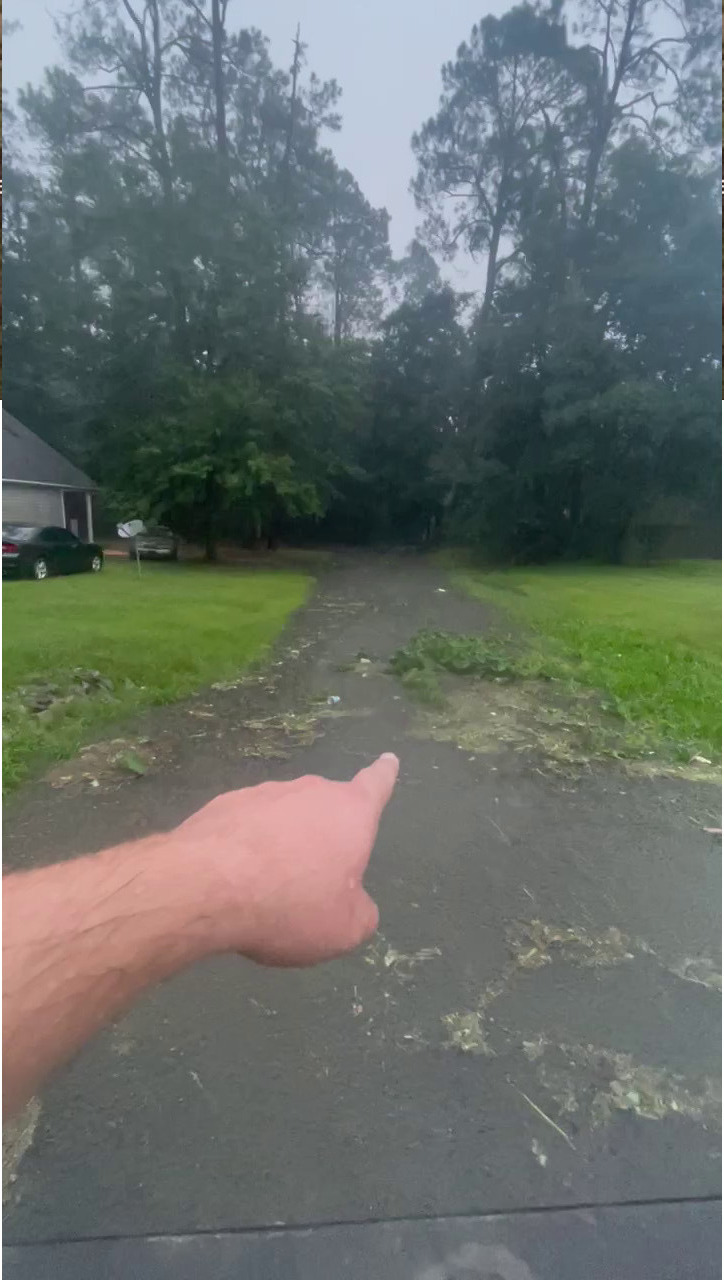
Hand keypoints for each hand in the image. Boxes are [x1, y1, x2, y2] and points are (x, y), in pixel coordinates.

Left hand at [174, 754, 398, 965]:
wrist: (205, 887)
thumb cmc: (290, 905)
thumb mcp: (344, 928)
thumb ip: (360, 912)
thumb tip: (356, 903)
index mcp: (349, 813)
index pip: (375, 786)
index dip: (384, 775)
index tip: (388, 760)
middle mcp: (309, 792)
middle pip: (325, 808)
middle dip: (324, 835)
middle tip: (312, 878)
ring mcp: (262, 793)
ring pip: (283, 818)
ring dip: (282, 843)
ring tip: (267, 888)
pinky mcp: (223, 805)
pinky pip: (247, 827)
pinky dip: (247, 847)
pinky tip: (234, 879)